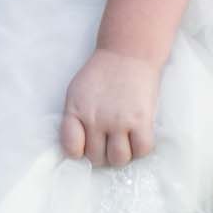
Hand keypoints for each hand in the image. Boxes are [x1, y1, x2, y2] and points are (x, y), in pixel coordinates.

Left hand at [60, 52, 160, 167]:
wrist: (127, 53)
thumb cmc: (101, 73)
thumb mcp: (76, 92)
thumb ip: (74, 118)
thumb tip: (77, 147)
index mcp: (76, 111)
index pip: (71, 148)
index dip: (79, 152)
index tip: (86, 147)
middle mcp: (95, 119)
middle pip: (96, 158)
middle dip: (102, 155)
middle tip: (108, 144)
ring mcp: (119, 121)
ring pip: (119, 159)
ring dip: (121, 155)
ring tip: (123, 143)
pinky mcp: (141, 120)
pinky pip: (142, 150)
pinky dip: (140, 149)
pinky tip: (138, 137)